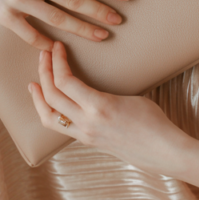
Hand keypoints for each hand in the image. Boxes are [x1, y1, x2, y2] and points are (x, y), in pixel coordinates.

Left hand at [28, 40, 184, 173]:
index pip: (65, 81)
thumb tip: (90, 83)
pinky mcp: (87, 141)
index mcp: (99, 106)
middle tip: (43, 55)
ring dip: (39, 98)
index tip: (56, 47)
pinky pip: (60, 126)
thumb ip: (103, 93)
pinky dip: (49, 112)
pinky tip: (49, 104)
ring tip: (34, 83)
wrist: (164, 152)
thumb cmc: (155, 121)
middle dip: (44, 72)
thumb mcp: (131, 97)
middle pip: (52, 95)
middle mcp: (87, 122)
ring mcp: (85, 135)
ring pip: (48, 117)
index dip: (56, 61)